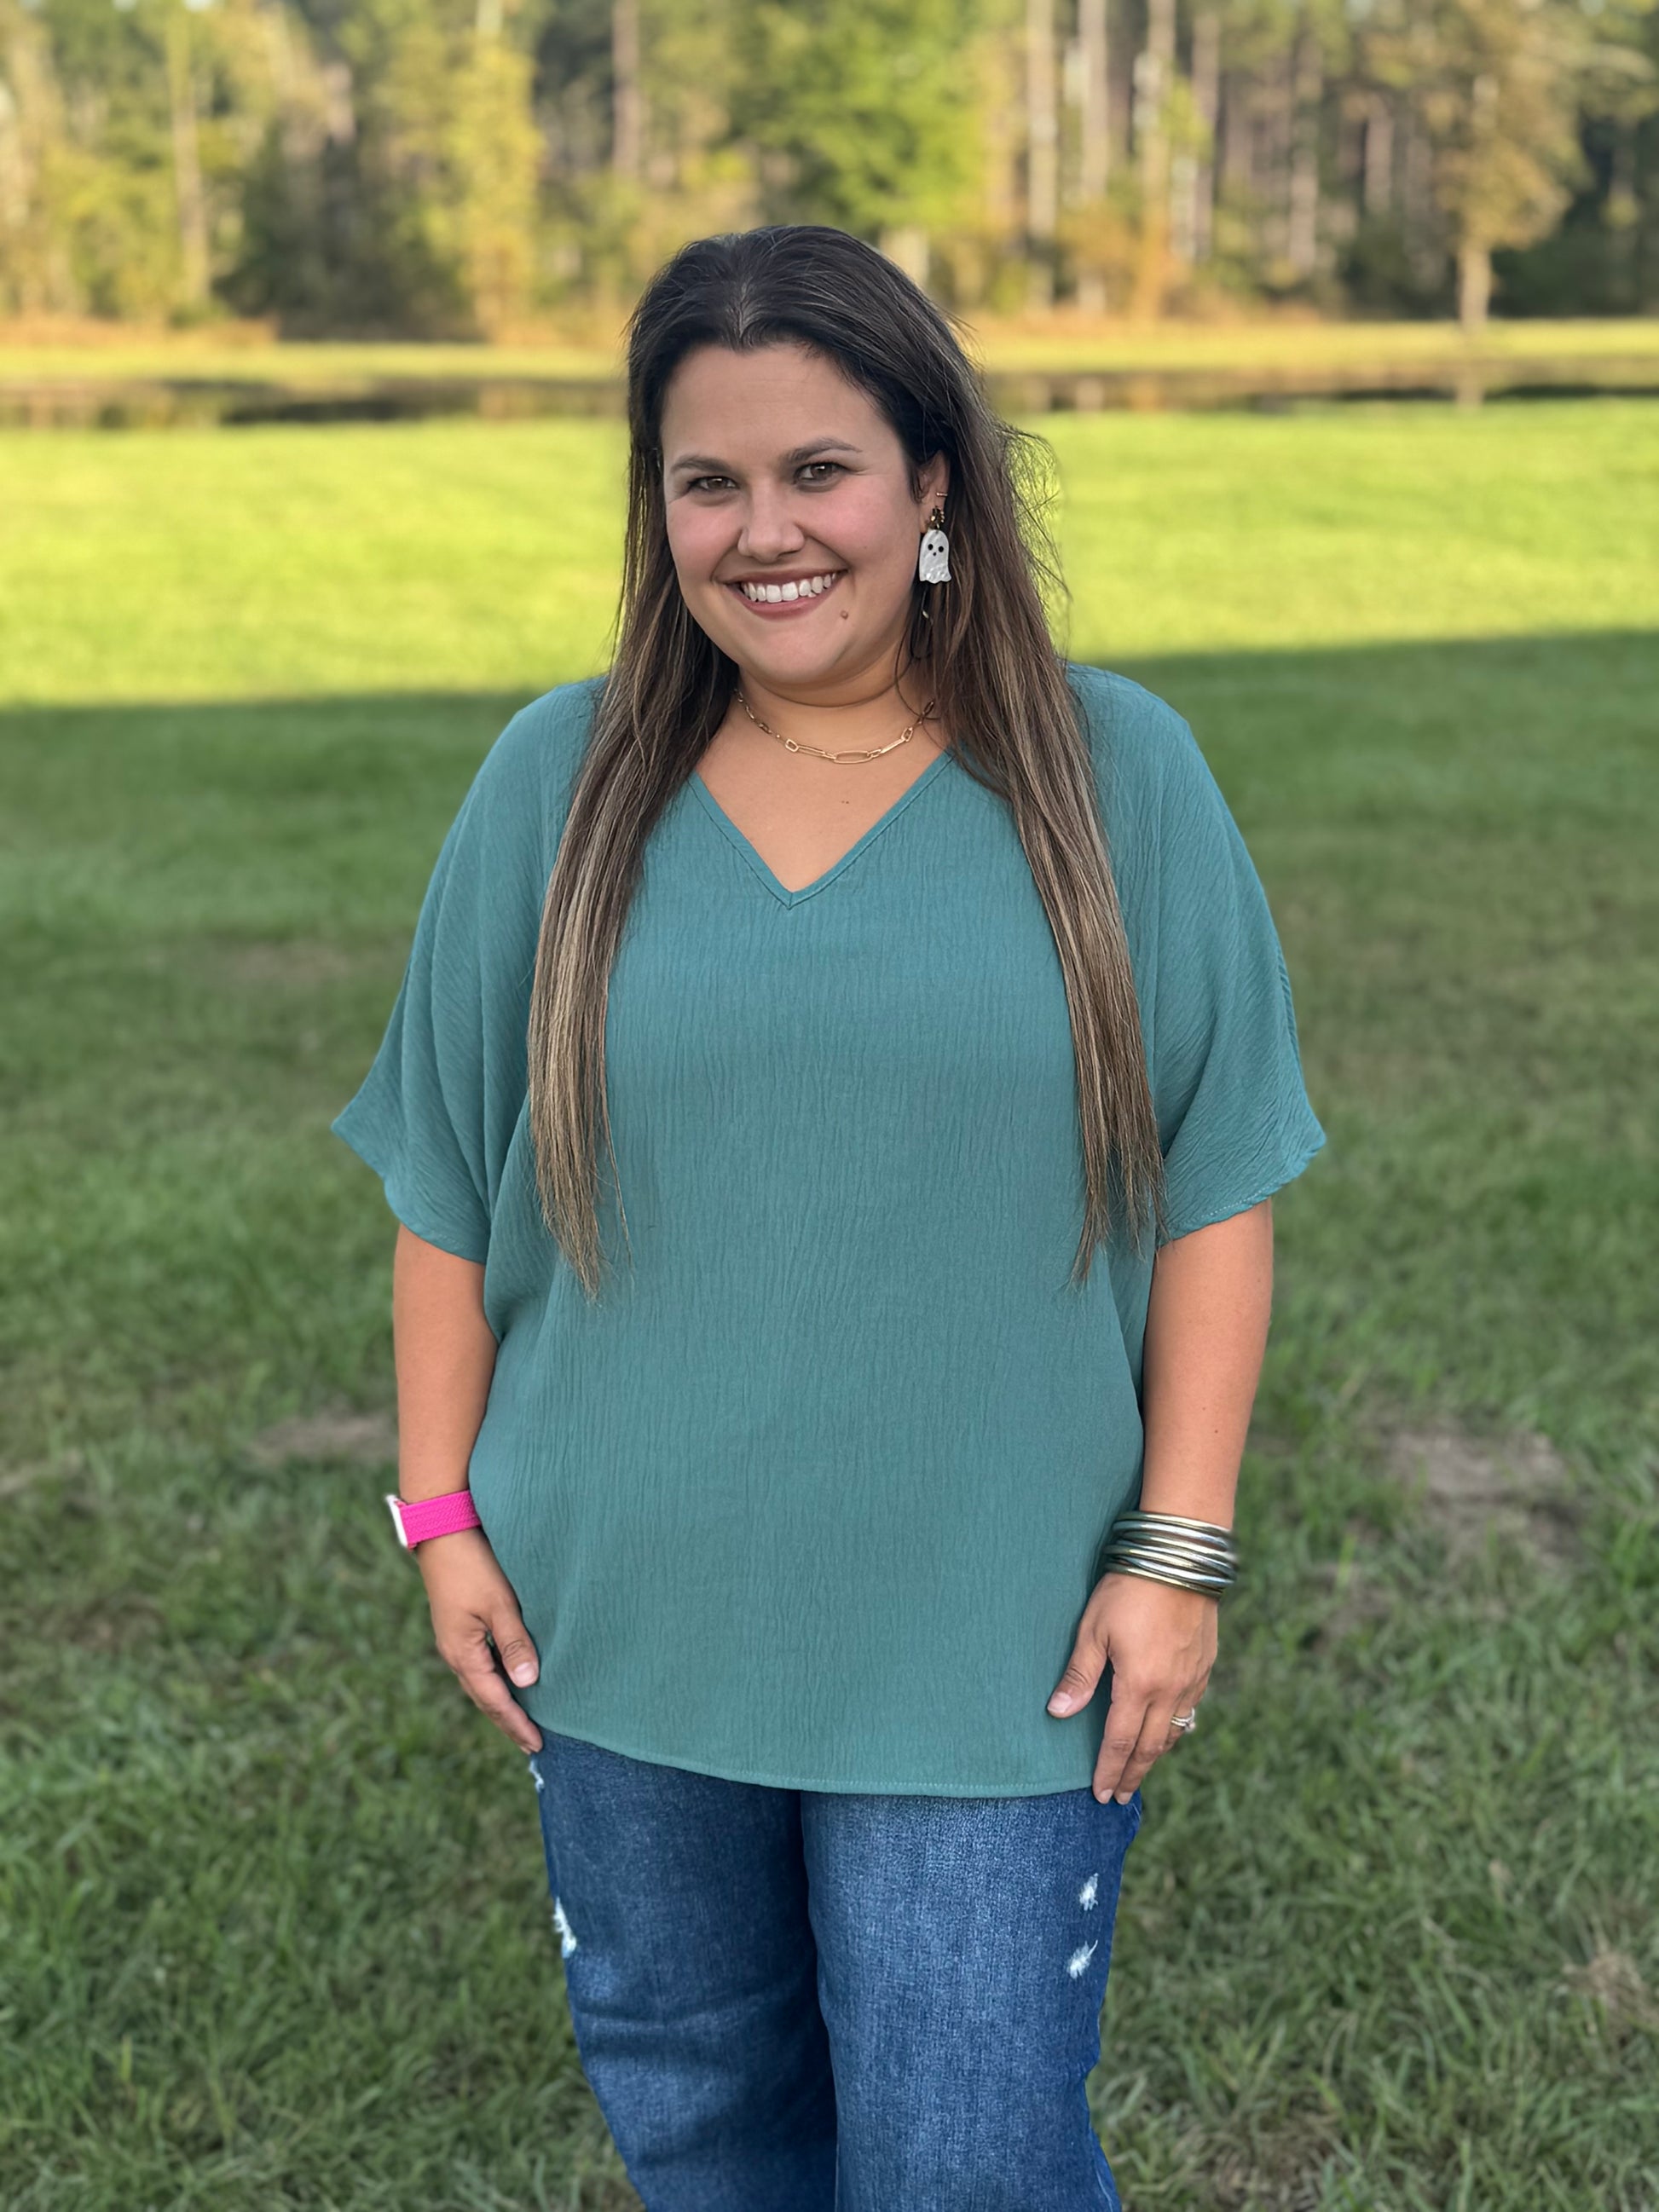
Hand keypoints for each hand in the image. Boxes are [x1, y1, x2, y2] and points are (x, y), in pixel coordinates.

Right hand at [418, 1527, 543, 1753]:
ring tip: (522, 1721)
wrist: (443, 1532)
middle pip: (485, 1697)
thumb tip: (528, 1682)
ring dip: (501, 1703)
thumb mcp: (499, 1604)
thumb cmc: (473, 1566)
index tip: (537, 1743)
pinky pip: (479, 1665)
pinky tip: (509, 1680)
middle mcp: (455, 1653)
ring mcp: (455, 1640)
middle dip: (508, 1721)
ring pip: (481, 1682)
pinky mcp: (459, 1627)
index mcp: (463, 1653)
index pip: (494, 1700)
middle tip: (532, 1743)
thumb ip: (514, 1643)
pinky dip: (496, 1680)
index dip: (516, 1723)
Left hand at [1047, 1572, 1216, 1802]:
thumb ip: (1079, 1675)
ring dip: (1155, 1754)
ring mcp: (1192, 1679)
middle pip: (1150, 1747)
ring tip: (1140, 1769)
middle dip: (1133, 1774)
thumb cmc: (1129, 1589)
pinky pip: (1191, 1709)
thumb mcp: (1094, 1629)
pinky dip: (1177, 1728)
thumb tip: (1059, 1713)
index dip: (1110, 1770)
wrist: (1180, 1558)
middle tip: (1120, 1796)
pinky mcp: (1205, 1665)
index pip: (1121, 1742)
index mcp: (1139, 1686)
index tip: (1102, 1794)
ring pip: (1175, 1731)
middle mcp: (1171, 1690)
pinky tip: (1168, 1729)